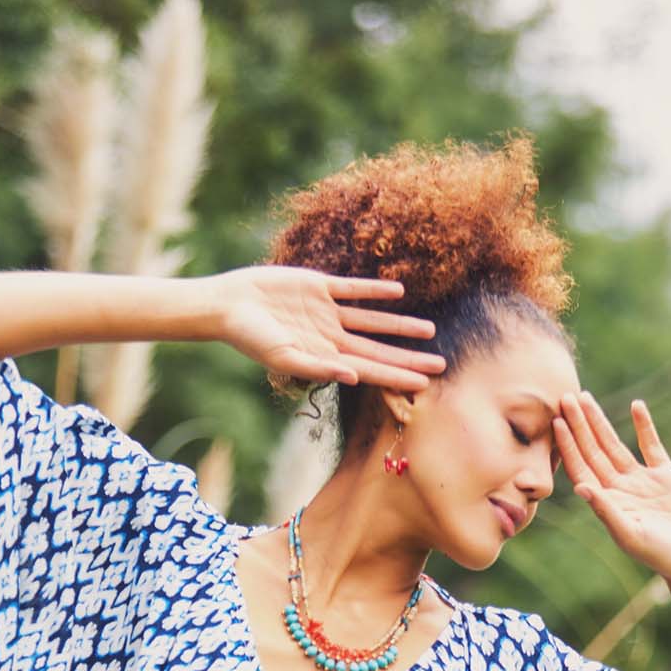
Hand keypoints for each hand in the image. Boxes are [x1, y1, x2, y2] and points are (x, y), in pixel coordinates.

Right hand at [212, 265, 446, 390]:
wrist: (229, 304)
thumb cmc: (250, 337)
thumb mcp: (282, 356)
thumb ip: (316, 367)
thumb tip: (352, 376)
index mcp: (325, 357)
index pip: (370, 370)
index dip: (397, 376)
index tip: (424, 384)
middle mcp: (331, 337)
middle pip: (379, 349)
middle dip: (409, 358)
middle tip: (441, 364)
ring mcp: (327, 312)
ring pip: (373, 321)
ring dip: (400, 326)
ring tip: (430, 330)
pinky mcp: (319, 286)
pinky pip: (353, 289)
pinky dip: (374, 291)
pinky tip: (397, 292)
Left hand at [554, 391, 670, 581]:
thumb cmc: (661, 554)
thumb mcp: (630, 534)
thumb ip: (606, 510)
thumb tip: (581, 488)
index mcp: (607, 503)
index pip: (581, 469)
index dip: (568, 446)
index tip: (557, 422)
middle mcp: (620, 489)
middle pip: (593, 451)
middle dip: (579, 426)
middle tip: (565, 397)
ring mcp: (641, 481)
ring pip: (615, 445)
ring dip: (601, 423)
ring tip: (586, 398)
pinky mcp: (666, 476)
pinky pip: (651, 446)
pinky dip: (644, 427)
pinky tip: (636, 406)